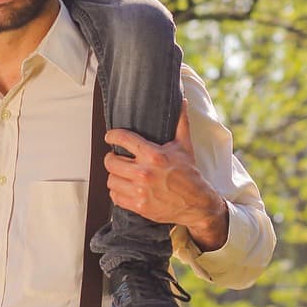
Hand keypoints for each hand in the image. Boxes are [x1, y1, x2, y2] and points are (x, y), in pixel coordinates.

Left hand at [104, 100, 228, 251]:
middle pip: (110, 161)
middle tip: (116, 157)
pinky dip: (117, 191)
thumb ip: (181, 122)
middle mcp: (145, 173)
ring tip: (121, 173)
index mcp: (154, 155)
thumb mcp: (184, 146)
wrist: (197, 204)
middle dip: (112, 157)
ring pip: (111, 179)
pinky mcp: (139, 206)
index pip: (123, 139)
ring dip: (114, 175)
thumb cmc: (189, 173)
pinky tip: (124, 187)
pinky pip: (115, 196)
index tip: (110, 136)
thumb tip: (183, 100)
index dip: (112, 135)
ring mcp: (141, 191)